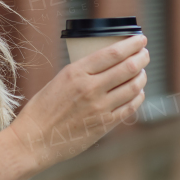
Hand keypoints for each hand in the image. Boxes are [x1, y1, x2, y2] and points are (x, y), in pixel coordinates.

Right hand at [4, 35, 148, 172]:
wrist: (34, 140)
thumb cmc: (43, 109)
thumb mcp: (59, 81)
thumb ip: (83, 73)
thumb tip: (107, 64)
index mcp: (76, 72)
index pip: (112, 53)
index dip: (131, 44)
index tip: (140, 39)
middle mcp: (90, 88)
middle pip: (128, 67)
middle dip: (141, 57)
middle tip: (145, 53)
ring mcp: (100, 107)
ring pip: (133, 87)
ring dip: (142, 76)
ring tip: (142, 72)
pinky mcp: (105, 125)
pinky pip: (130, 107)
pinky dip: (138, 96)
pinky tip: (138, 92)